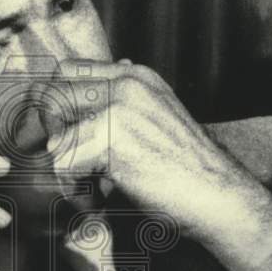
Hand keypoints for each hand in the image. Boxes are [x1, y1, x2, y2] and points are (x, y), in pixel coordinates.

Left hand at [43, 60, 271, 270]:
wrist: (220, 196)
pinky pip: (65, 164)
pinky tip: (101, 201)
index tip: (60, 137)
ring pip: (56, 136)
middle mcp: (127, 82)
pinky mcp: (112, 137)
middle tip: (72, 165)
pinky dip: (77, 190)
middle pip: (52, 96)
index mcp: (135, 75)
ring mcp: (119, 107)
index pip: (68, 70)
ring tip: (93, 190)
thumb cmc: (186, 169)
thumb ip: (123, 102)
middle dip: (51, 135)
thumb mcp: (156, 120)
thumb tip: (92, 81)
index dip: (54, 104)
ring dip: (67, 171)